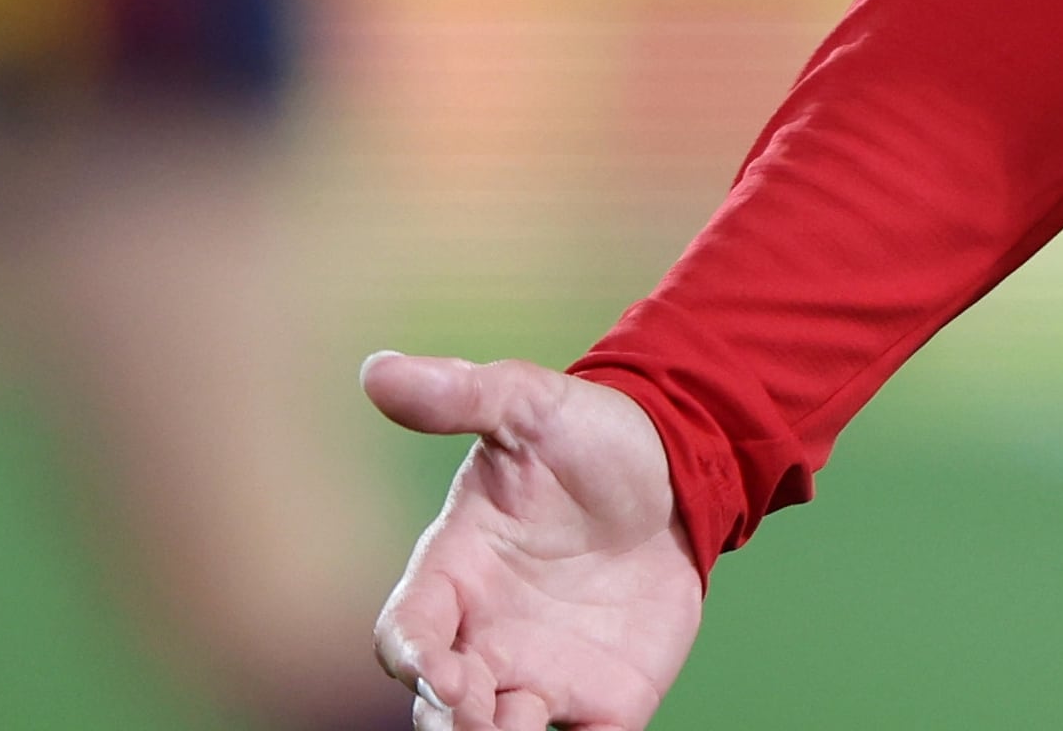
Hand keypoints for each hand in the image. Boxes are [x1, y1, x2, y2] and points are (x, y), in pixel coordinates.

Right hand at [364, 353, 705, 730]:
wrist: (684, 470)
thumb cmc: (593, 440)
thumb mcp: (535, 406)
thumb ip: (464, 395)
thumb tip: (377, 367)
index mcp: (454, 577)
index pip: (407, 631)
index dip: (413, 654)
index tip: (434, 665)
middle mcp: (483, 640)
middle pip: (441, 705)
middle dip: (450, 719)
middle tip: (475, 715)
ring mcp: (538, 676)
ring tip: (523, 727)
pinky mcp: (603, 701)